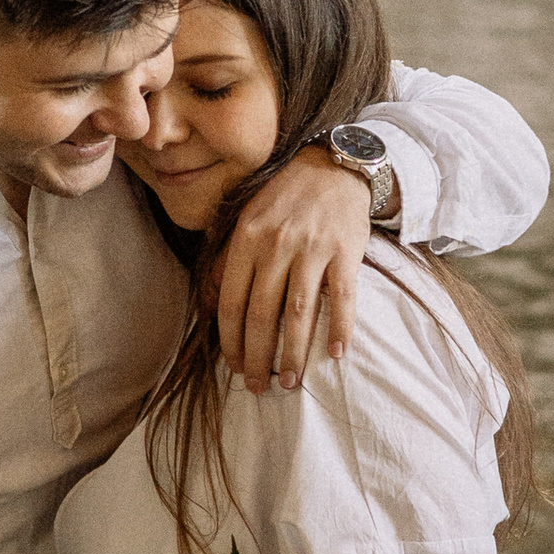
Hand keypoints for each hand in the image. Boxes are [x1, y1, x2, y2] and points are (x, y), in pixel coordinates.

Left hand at [214, 150, 369, 391]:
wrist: (333, 165)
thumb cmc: (284, 198)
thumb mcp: (246, 219)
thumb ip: (228, 260)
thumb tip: (208, 306)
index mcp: (246, 238)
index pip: (231, 302)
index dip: (231, 341)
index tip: (235, 367)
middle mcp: (276, 244)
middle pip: (262, 314)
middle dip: (258, 357)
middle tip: (260, 388)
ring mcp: (312, 248)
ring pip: (299, 312)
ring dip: (293, 352)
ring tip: (290, 381)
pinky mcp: (346, 251)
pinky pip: (342, 297)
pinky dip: (339, 327)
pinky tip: (335, 354)